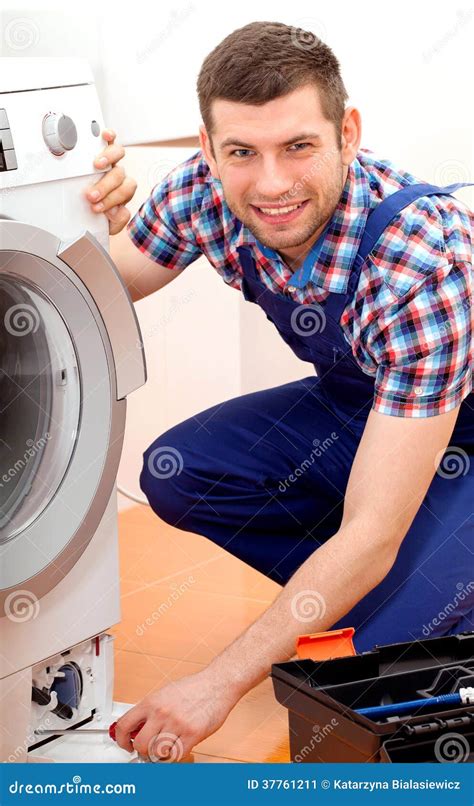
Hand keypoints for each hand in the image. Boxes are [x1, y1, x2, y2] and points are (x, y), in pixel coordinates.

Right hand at [84, 129, 136, 234]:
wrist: (88, 212)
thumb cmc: (96, 214)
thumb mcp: (106, 224)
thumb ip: (116, 221)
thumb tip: (118, 212)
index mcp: (123, 191)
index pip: (126, 191)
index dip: (114, 199)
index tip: (98, 209)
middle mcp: (119, 176)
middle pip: (120, 175)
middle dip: (106, 187)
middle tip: (92, 196)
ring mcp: (111, 161)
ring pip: (118, 155)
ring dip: (108, 159)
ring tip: (97, 165)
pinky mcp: (102, 149)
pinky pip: (110, 140)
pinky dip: (109, 136)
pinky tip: (105, 134)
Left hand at [113, 668, 241, 760]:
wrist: (216, 684)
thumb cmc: (193, 688)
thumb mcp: (165, 693)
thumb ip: (150, 711)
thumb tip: (136, 729)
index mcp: (152, 702)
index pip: (124, 725)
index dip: (121, 739)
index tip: (125, 744)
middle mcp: (162, 713)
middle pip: (140, 745)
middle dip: (142, 751)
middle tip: (147, 750)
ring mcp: (177, 724)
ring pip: (158, 753)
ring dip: (160, 754)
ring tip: (166, 747)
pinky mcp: (192, 734)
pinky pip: (177, 755)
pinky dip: (176, 754)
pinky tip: (178, 746)